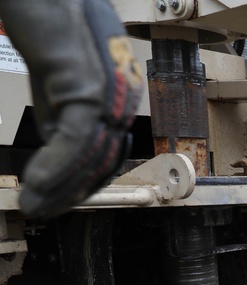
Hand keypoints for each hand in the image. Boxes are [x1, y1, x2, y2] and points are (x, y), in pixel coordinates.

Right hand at [1, 0, 142, 217]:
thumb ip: (62, 108)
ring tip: (32, 205)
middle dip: (70, 192)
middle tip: (38, 211)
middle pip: (104, 158)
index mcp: (117, 91)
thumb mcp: (53, 74)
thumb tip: (59, 147)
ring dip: (59, 187)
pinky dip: (57, 166)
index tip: (51, 200)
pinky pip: (78, 136)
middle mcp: (121, 91)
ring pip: (92, 153)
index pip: (107, 151)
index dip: (79, 182)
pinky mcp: (88, 80)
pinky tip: (34, 185)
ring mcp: (109, 86)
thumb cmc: (42, 16)